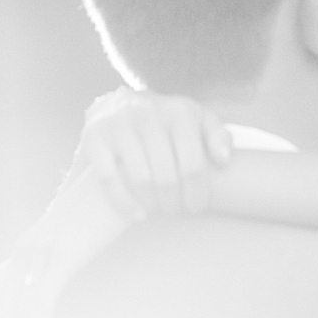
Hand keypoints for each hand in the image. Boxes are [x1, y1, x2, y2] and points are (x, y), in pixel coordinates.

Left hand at [0, 165, 142, 317]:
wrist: (124, 175)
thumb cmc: (110, 202)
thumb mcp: (81, 231)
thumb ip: (69, 251)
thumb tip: (69, 268)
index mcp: (28, 250)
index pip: (4, 301)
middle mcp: (24, 254)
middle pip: (4, 315)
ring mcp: (38, 256)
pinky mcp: (58, 260)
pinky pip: (39, 308)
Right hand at [79, 88, 232, 216]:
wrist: (118, 103)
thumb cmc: (166, 120)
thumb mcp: (197, 119)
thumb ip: (217, 135)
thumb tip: (223, 159)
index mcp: (178, 112)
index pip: (193, 164)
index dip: (197, 192)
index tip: (197, 206)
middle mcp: (147, 114)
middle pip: (167, 176)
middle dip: (175, 201)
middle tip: (176, 208)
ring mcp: (119, 126)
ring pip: (140, 178)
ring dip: (152, 203)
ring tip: (158, 209)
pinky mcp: (94, 138)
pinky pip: (109, 179)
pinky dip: (124, 202)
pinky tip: (138, 214)